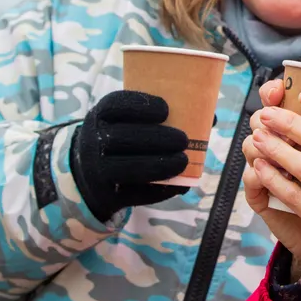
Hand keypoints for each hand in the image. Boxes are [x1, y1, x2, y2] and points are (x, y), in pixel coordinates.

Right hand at [70, 90, 189, 222]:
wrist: (90, 175)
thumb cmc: (123, 140)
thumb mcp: (130, 124)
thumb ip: (163, 118)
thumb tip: (211, 118)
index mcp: (101, 115)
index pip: (116, 104)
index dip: (141, 105)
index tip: (166, 109)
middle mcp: (93, 141)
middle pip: (124, 138)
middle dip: (158, 139)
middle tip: (184, 139)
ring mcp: (96, 170)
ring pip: (128, 168)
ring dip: (159, 165)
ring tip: (183, 161)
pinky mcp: (106, 196)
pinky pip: (134, 195)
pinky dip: (158, 190)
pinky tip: (178, 184)